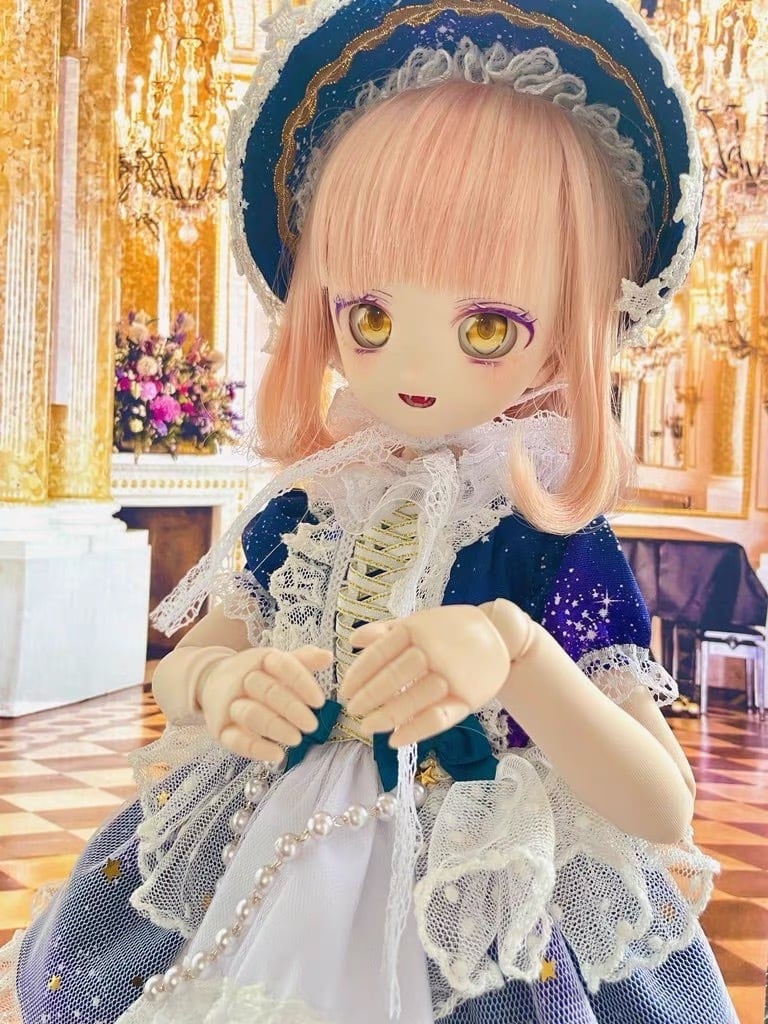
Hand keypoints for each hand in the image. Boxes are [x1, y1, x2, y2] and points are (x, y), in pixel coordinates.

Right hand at [199, 646, 332, 760]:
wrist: (211, 681)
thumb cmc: (255, 674)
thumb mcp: (277, 663)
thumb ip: (303, 660)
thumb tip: (327, 657)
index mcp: (261, 660)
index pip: (282, 665)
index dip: (301, 682)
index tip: (319, 701)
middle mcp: (243, 679)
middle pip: (267, 691)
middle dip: (291, 708)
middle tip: (312, 725)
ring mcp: (230, 704)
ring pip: (251, 714)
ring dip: (275, 727)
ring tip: (297, 739)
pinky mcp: (221, 728)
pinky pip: (235, 740)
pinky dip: (256, 749)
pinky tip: (277, 755)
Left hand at [338, 605, 511, 746]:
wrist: (501, 634)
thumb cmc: (450, 629)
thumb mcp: (418, 622)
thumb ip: (385, 630)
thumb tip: (352, 640)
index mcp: (417, 629)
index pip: (380, 653)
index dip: (359, 674)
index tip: (344, 691)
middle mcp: (434, 651)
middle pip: (395, 676)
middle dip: (369, 696)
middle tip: (352, 711)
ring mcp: (452, 675)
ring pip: (415, 698)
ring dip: (388, 716)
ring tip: (367, 727)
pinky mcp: (467, 698)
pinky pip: (440, 717)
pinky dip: (417, 731)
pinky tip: (396, 740)